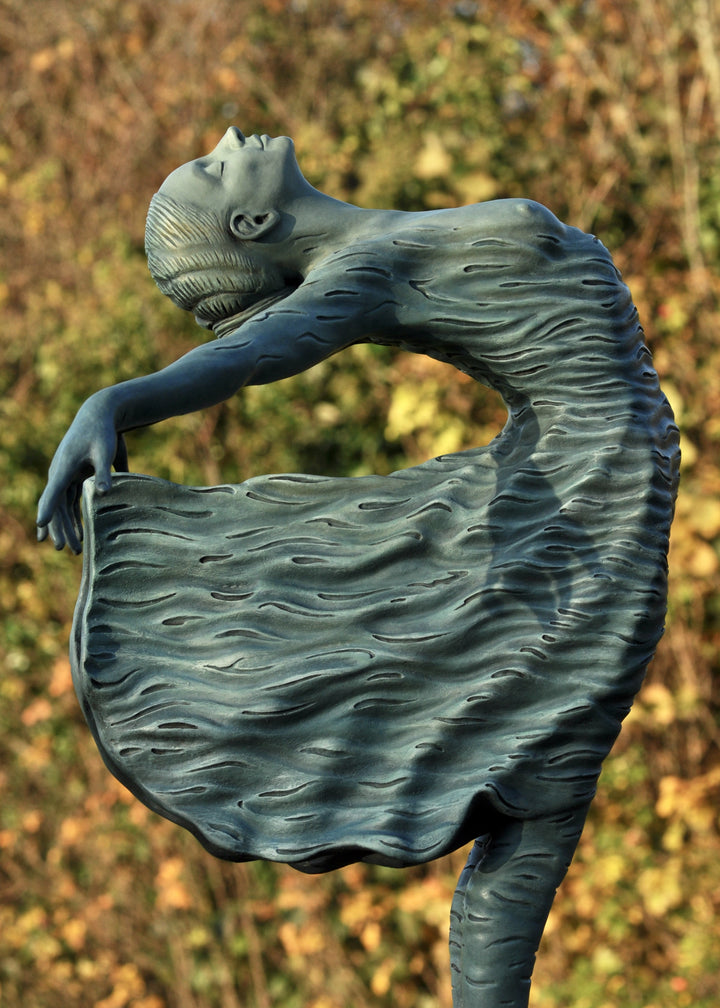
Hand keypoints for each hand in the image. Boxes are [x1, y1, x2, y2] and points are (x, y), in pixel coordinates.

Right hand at [36, 391, 128, 553]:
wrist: (99, 414)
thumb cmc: (102, 431)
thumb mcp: (104, 450)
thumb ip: (105, 472)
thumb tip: (105, 493)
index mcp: (64, 467)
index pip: (52, 493)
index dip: (46, 511)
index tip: (40, 528)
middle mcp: (60, 473)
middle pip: (57, 506)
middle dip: (60, 528)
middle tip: (65, 549)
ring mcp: (66, 475)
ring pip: (63, 507)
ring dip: (68, 527)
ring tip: (76, 549)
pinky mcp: (76, 476)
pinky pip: (72, 502)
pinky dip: (75, 518)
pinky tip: (81, 533)